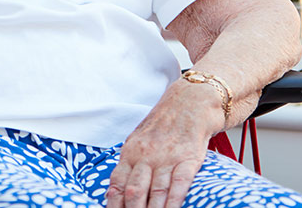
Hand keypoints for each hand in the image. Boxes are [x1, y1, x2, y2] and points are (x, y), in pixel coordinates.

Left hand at [107, 80, 224, 207]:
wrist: (188, 104)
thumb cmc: (161, 127)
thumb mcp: (137, 141)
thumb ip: (129, 165)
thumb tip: (117, 191)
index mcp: (130, 152)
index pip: (117, 183)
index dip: (113, 204)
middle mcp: (146, 156)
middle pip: (134, 191)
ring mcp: (167, 158)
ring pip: (155, 191)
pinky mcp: (188, 160)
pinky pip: (179, 184)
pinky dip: (173, 202)